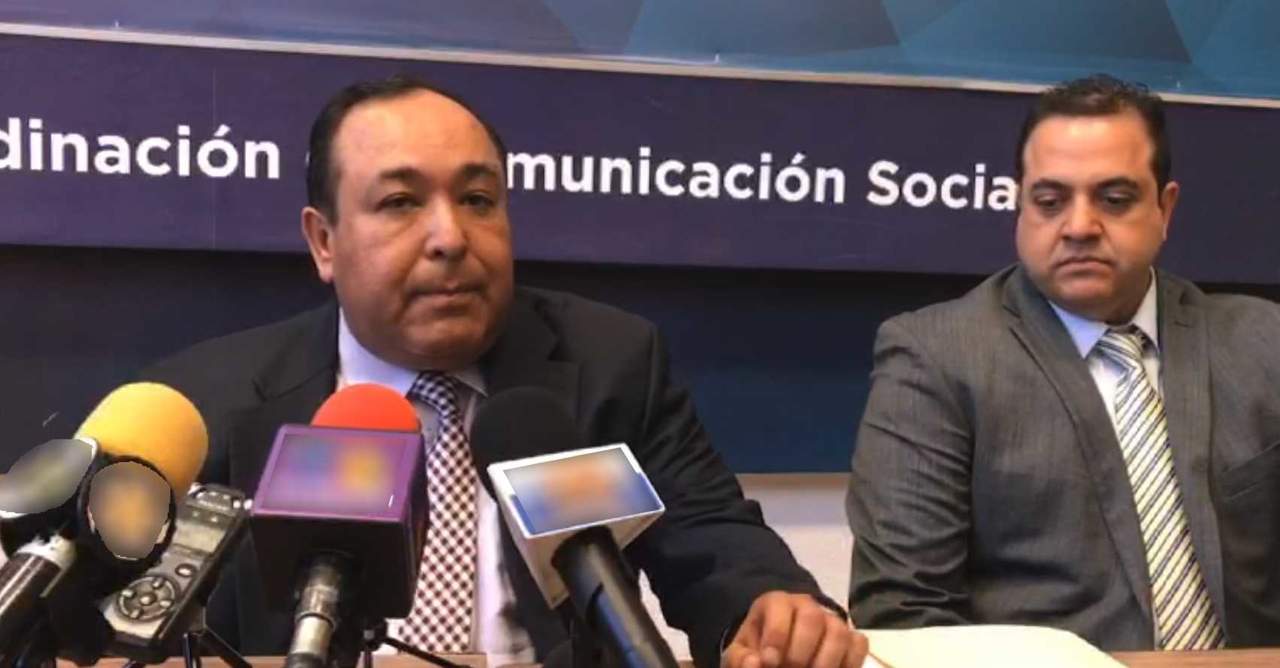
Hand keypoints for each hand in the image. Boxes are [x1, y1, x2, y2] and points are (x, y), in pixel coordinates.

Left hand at [722, 591, 866, 667]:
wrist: (777, 651)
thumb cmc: (758, 650)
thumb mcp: (741, 654)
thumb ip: (741, 659)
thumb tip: (757, 663)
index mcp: (776, 603)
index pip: (780, 607)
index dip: (776, 635)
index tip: (770, 661)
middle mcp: (807, 606)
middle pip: (812, 618)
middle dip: (800, 651)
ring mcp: (832, 621)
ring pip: (839, 633)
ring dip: (826, 662)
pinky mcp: (851, 638)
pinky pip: (859, 645)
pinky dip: (849, 663)